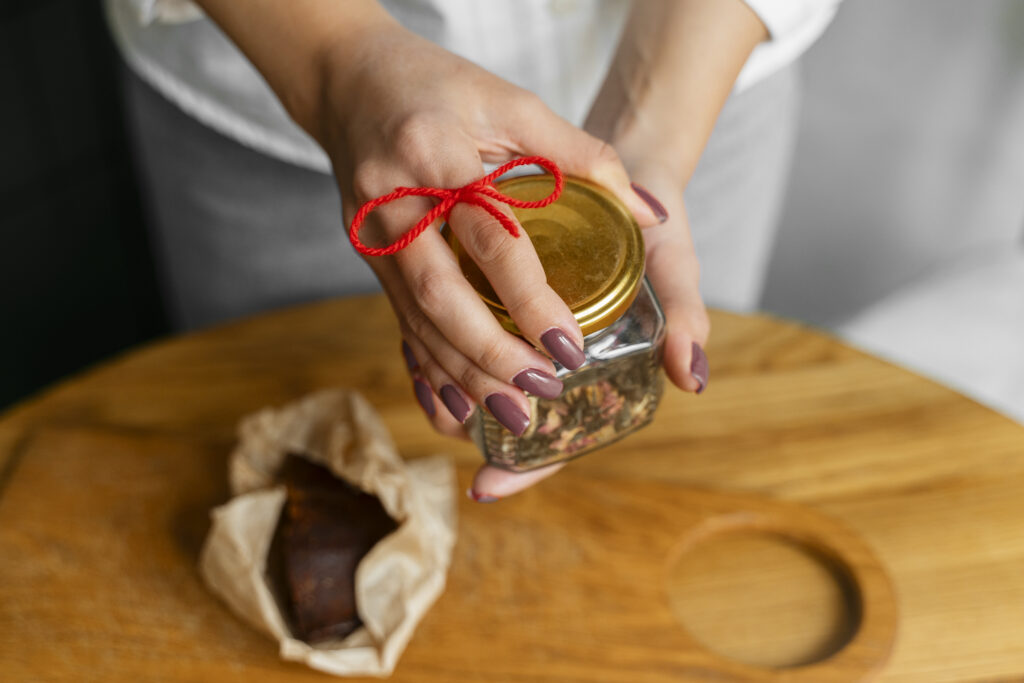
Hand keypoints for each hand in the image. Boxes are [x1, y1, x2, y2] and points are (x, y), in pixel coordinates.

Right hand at [313, 23, 662, 483]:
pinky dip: (430, 364)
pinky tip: (456, 403)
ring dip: (464, 372)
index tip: (569, 342)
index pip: (488, 236)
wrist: (347, 79)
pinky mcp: (367, 253)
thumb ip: (582, 154)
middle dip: (492, 354)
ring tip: (513, 413)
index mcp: (436, 153)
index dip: (529, 296)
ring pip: (417, 318)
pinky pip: (399, 318)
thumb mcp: (511, 102)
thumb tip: (648, 214)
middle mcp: (394, 199)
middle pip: (441, 294)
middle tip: (543, 390)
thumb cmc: (437, 84)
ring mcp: (373, 232)